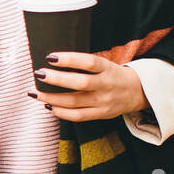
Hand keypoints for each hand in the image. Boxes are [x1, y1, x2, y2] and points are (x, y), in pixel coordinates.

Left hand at [31, 51, 148, 121]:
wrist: (138, 91)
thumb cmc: (112, 74)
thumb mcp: (105, 64)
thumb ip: (84, 64)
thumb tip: (52, 61)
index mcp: (108, 68)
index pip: (89, 62)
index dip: (69, 59)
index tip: (50, 57)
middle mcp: (107, 85)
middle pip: (80, 83)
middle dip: (56, 79)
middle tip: (38, 74)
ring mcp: (104, 102)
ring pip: (74, 102)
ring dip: (51, 98)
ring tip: (35, 93)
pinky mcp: (101, 114)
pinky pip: (78, 116)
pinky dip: (61, 112)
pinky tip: (49, 106)